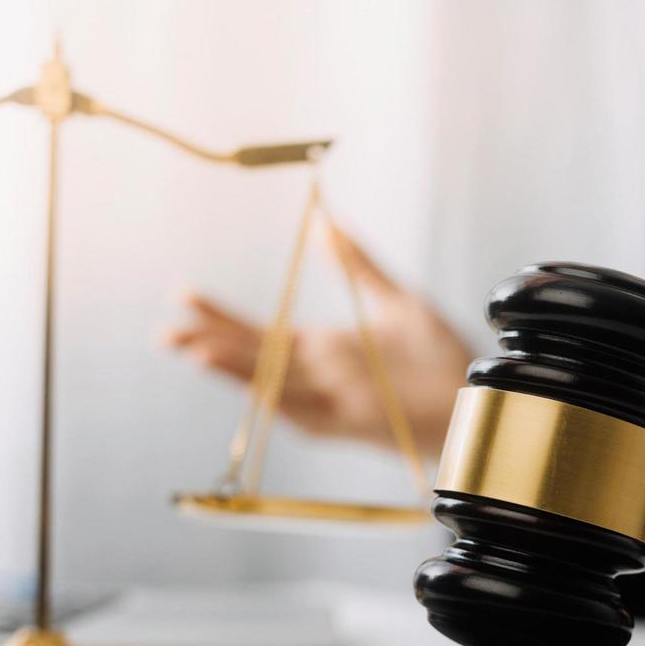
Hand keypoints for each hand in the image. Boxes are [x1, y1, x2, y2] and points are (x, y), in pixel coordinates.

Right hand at [163, 218, 473, 452]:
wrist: (479, 394)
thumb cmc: (441, 355)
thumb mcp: (395, 300)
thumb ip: (356, 264)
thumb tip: (324, 222)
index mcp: (325, 348)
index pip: (261, 332)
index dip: (222, 317)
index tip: (184, 295)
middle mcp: (321, 375)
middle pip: (255, 360)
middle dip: (210, 344)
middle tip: (165, 330)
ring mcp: (336, 401)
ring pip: (272, 386)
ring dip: (235, 372)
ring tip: (195, 352)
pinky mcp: (356, 423)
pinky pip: (308, 414)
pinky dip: (280, 400)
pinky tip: (255, 387)